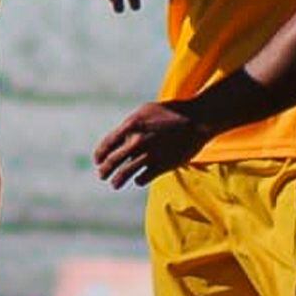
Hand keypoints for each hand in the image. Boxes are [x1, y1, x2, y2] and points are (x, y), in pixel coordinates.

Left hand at [94, 101, 209, 187]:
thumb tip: (118, 138)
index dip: (100, 154)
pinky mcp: (161, 166)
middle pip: (112, 161)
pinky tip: (139, 179)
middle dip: (104, 170)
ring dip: (117, 180)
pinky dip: (138, 180)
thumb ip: (130, 125)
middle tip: (102, 175)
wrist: (197, 120)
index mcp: (131, 125)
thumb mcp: (146, 111)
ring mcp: (149, 154)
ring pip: (125, 173)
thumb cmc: (171, 113)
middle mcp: (137, 141)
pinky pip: (142, 179)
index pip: (107, 144)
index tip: (98, 161)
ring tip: (115, 184)